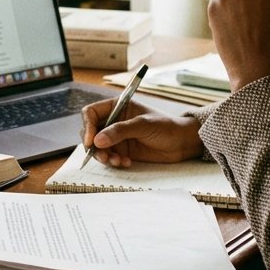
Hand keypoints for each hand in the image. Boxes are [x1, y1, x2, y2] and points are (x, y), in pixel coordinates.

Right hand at [80, 98, 203, 167]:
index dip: (87, 126)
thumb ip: (120, 131)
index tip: (90, 141)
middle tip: (104, 156)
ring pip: (98, 147)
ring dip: (104, 156)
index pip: (91, 113)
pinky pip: (109, 157)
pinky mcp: (122, 150)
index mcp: (117, 107)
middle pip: (90, 132)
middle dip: (94, 146)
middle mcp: (114, 121)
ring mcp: (117, 137)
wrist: (182, 143)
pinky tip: (126, 163)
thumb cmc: (166, 127)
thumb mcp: (143, 125)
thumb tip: (97, 140)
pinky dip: (113, 162)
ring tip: (117, 161)